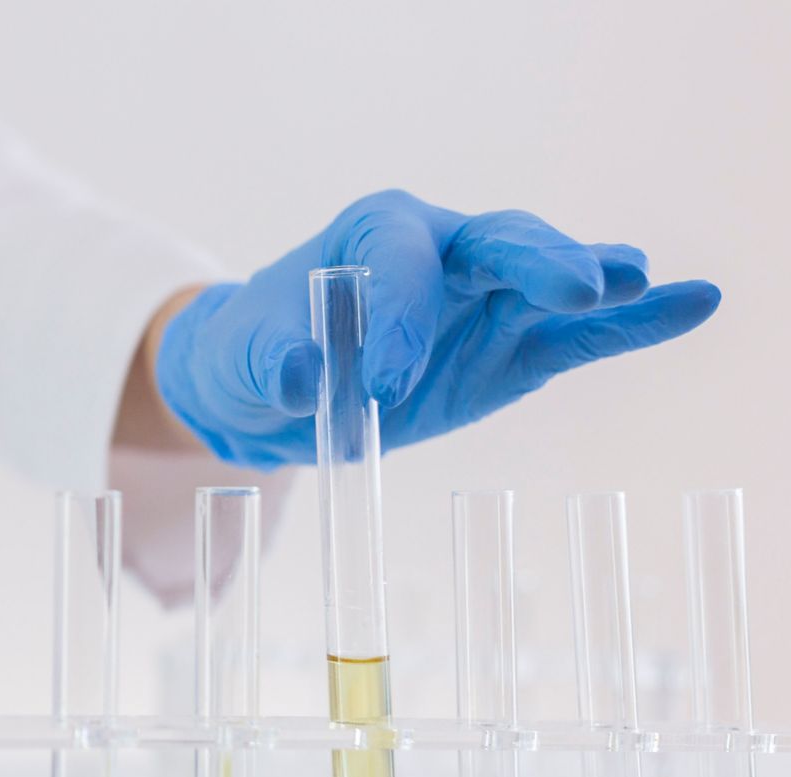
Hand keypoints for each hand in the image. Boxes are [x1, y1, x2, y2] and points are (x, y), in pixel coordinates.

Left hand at [155, 189, 720, 467]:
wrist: (274, 385)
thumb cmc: (258, 351)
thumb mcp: (247, 359)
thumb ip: (275, 363)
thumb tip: (301, 373)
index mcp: (376, 232)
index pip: (402, 258)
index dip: (400, 316)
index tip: (382, 383)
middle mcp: (445, 248)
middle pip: (500, 243)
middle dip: (535, 262)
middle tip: (574, 289)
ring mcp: (487, 297)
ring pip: (547, 282)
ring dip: (596, 283)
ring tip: (641, 283)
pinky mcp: (512, 348)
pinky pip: (575, 336)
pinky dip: (629, 324)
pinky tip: (688, 305)